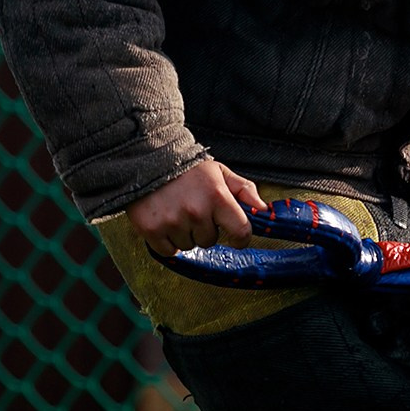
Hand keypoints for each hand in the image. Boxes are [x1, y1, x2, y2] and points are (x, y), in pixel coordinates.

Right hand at [125, 159, 263, 255]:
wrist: (146, 159)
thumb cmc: (187, 169)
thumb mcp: (219, 172)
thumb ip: (244, 189)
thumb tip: (263, 209)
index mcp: (217, 197)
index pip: (241, 231)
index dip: (240, 238)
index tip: (235, 237)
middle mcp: (196, 211)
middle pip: (209, 241)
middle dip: (204, 229)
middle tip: (192, 210)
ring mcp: (173, 222)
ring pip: (189, 246)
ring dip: (184, 235)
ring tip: (176, 212)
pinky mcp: (152, 230)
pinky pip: (168, 251)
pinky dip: (166, 242)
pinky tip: (164, 221)